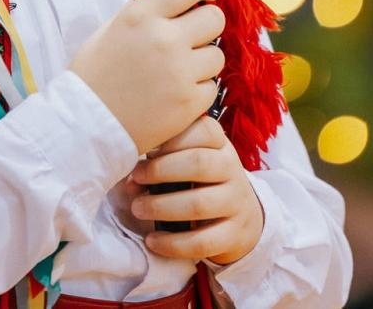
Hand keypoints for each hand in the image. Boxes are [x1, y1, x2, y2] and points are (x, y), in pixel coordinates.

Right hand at [69, 0, 224, 153]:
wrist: (86, 124)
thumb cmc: (94, 77)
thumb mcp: (110, 30)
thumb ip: (145, 14)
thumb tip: (175, 3)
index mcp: (141, 16)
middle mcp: (164, 39)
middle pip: (214, 19)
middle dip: (208, 25)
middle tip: (196, 36)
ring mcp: (179, 72)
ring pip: (216, 55)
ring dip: (203, 61)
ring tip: (180, 71)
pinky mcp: (189, 102)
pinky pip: (211, 87)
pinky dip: (198, 91)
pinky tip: (176, 94)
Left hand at [129, 116, 263, 265]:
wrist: (241, 218)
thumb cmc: (202, 182)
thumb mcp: (190, 162)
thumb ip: (164, 159)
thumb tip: (131, 176)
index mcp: (219, 145)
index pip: (203, 130)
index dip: (171, 137)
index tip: (145, 147)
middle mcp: (232, 169)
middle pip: (199, 163)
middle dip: (160, 170)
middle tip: (136, 178)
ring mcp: (236, 203)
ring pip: (199, 204)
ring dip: (161, 207)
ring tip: (138, 209)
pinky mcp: (235, 235)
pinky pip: (203, 242)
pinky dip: (173, 243)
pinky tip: (153, 240)